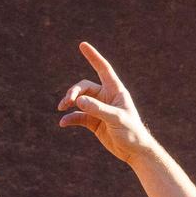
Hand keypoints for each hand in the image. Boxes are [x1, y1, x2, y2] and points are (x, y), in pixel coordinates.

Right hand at [56, 42, 154, 165]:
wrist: (134, 151)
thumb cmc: (131, 132)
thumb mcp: (116, 119)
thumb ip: (97, 109)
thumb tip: (78, 101)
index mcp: (115, 90)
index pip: (103, 69)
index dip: (93, 57)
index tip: (83, 45)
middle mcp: (106, 97)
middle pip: (85, 87)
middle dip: (74, 92)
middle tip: (67, 102)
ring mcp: (98, 109)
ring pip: (79, 101)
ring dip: (69, 103)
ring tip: (61, 108)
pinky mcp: (93, 121)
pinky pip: (78, 116)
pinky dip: (70, 118)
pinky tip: (63, 123)